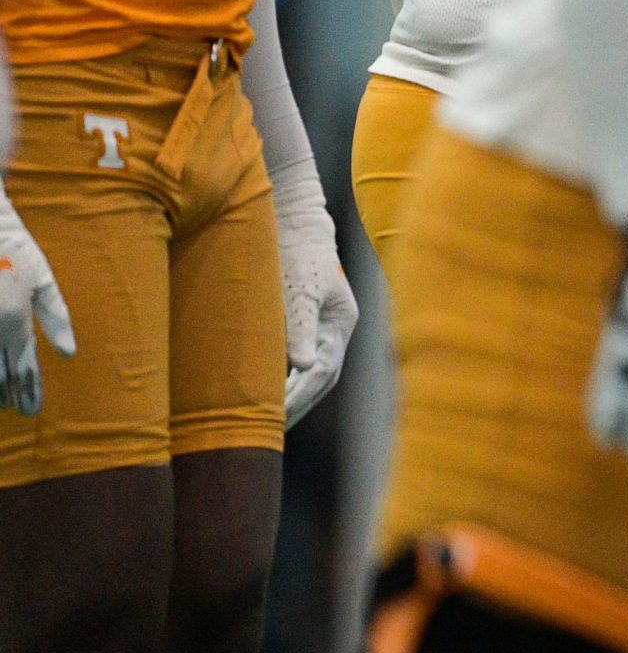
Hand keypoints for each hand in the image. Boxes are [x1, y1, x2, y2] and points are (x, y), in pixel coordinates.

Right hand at [0, 187, 71, 414]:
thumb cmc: (16, 251)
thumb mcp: (43, 280)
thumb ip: (56, 318)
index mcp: (14, 320)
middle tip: (19, 409)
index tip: (32, 410)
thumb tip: (69, 352)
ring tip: (3, 401)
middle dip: (10, 394)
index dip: (29, 391)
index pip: (24, 366)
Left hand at [274, 190, 356, 426]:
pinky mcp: (301, 324)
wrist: (292, 220)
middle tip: (267, 433)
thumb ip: (301, 325)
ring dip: (290, 398)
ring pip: (309, 374)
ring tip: (264, 424)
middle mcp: (333, 330)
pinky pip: (295, 362)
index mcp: (340, 323)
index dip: (299, 397)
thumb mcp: (300, 286)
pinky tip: (262, 394)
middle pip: (320, 380)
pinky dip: (282, 381)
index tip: (274, 416)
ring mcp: (319, 328)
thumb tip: (304, 366)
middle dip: (296, 406)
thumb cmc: (296, 250)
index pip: (322, 372)